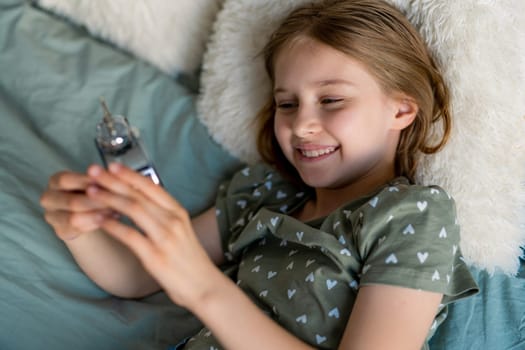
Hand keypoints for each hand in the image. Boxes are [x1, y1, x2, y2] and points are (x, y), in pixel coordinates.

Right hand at [40, 169, 113, 239]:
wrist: (87, 212)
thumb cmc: (93, 190)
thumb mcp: (95, 182)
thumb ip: (99, 179)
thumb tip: (110, 176)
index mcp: (55, 181)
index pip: (66, 180)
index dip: (86, 182)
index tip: (106, 183)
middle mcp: (49, 198)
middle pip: (71, 202)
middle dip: (96, 202)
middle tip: (116, 202)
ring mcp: (52, 216)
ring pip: (74, 219)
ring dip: (97, 215)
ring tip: (116, 211)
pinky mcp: (60, 231)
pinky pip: (78, 230)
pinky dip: (96, 224)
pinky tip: (110, 220)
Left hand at [86, 163, 223, 308]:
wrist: (203, 286)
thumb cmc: (189, 259)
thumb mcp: (182, 230)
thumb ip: (164, 215)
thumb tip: (142, 200)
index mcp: (178, 212)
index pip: (152, 186)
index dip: (130, 174)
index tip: (112, 165)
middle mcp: (172, 220)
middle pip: (138, 194)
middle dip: (113, 181)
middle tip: (93, 171)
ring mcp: (164, 238)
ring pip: (133, 209)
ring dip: (109, 198)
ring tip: (90, 191)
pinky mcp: (154, 256)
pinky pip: (129, 236)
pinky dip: (112, 226)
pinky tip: (98, 220)